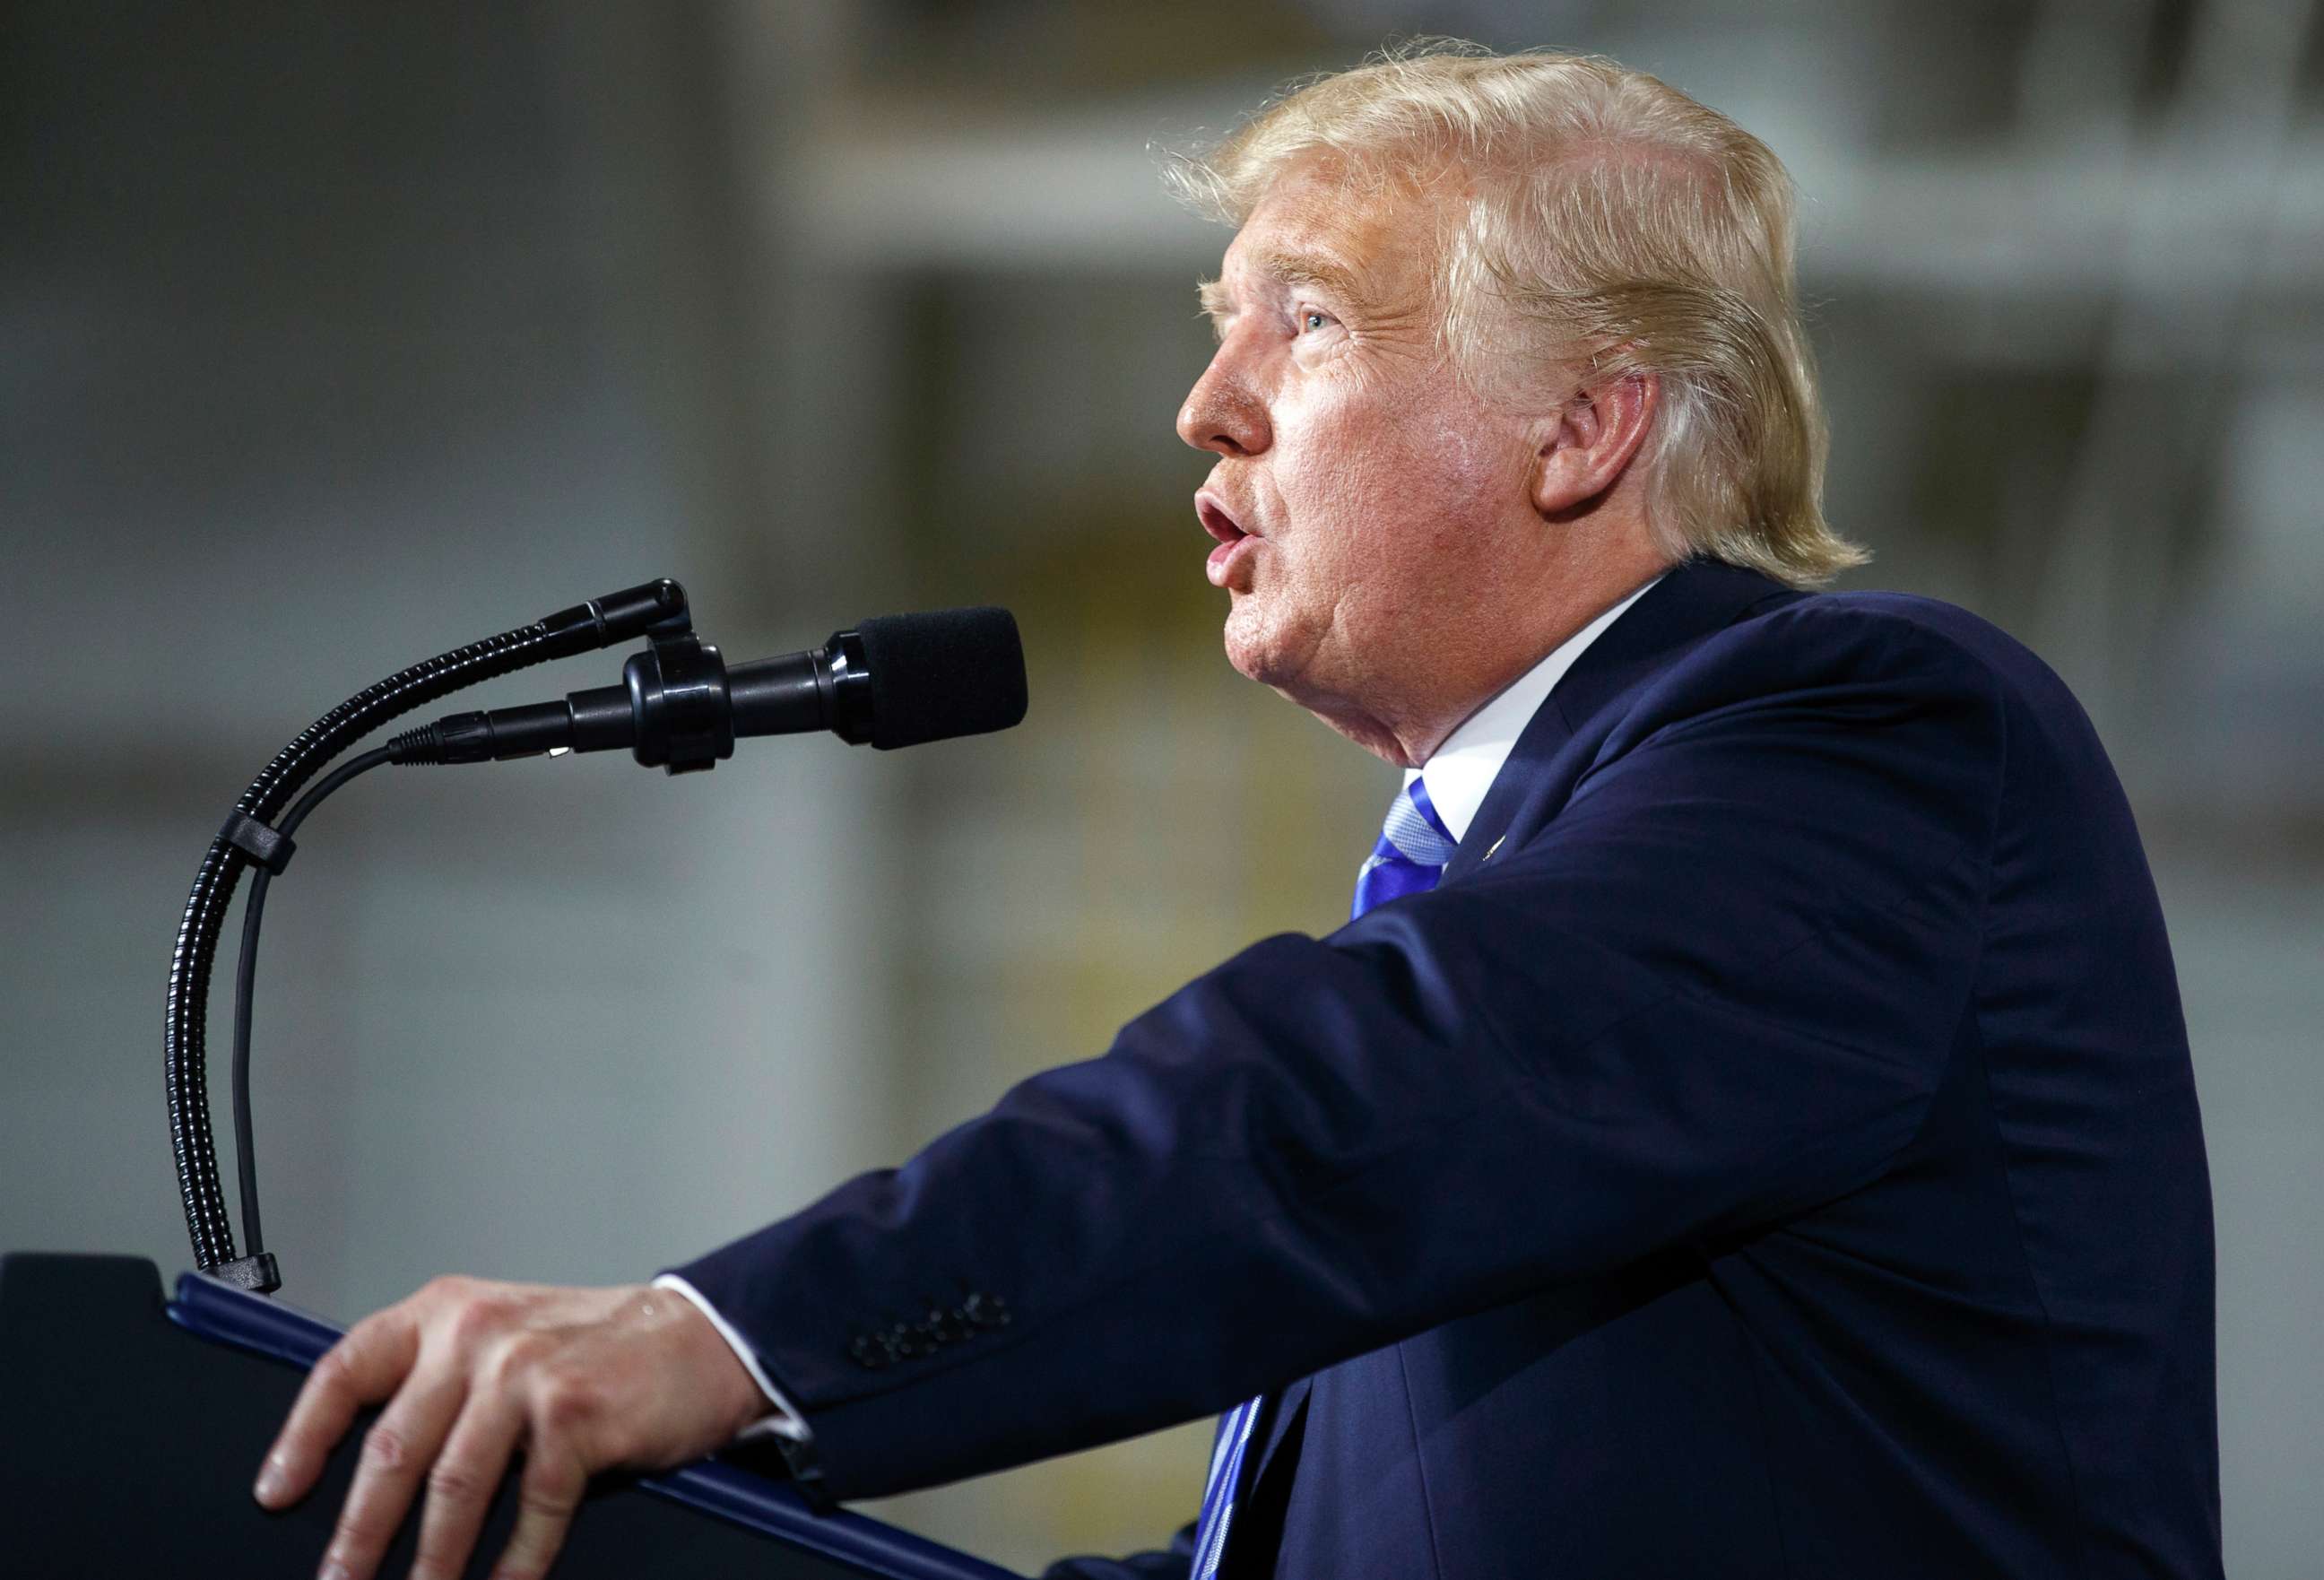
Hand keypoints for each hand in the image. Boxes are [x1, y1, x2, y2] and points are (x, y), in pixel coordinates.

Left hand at [254, 1276, 770, 1579]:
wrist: (700, 1336)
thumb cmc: (600, 1347)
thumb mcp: (507, 1337)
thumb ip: (444, 1382)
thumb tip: (375, 1472)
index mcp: (447, 1311)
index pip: (347, 1368)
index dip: (303, 1436)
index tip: (277, 1490)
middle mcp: (478, 1334)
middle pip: (393, 1448)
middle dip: (359, 1531)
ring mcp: (526, 1373)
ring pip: (453, 1488)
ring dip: (429, 1562)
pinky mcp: (574, 1416)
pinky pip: (529, 1508)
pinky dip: (513, 1564)